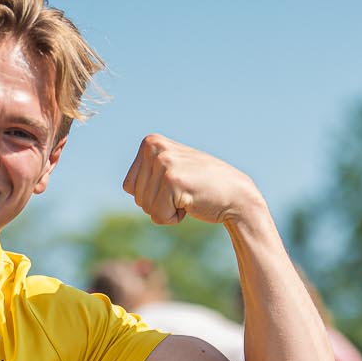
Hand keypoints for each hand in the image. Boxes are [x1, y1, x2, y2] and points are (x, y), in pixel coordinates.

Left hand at [123, 134, 260, 226]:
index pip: (129, 187)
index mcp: (150, 142)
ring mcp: (163, 162)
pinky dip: (173, 218)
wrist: (235, 195)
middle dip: (159, 204)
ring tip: (188, 196)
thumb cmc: (202, 186)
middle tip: (184, 192)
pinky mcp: (172, 180)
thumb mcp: (171, 169)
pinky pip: (158, 215)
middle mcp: (154, 147)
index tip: (174, 186)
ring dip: (167, 211)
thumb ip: (149, 173)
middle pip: (136, 197)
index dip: (152, 195)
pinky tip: (191, 204)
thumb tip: (126, 187)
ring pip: (146, 207)